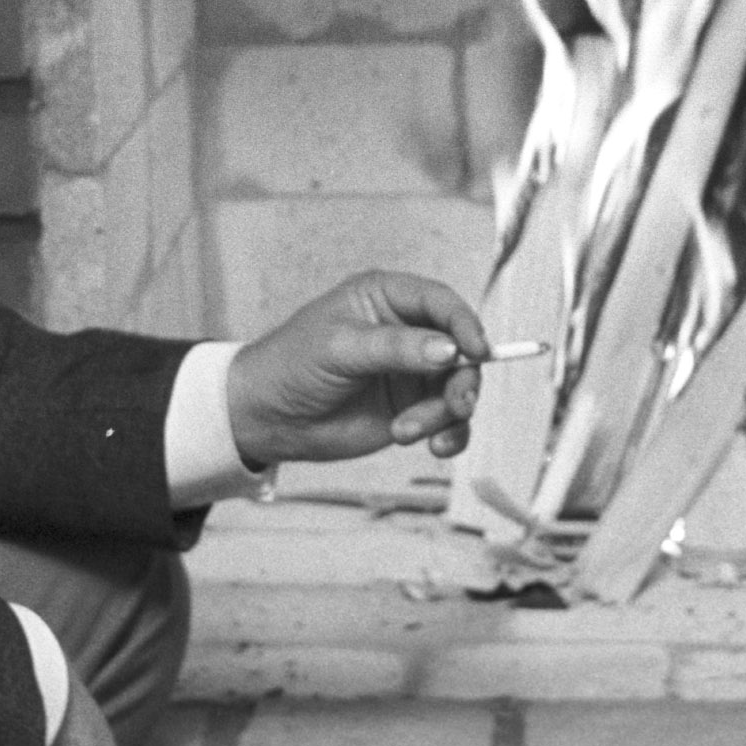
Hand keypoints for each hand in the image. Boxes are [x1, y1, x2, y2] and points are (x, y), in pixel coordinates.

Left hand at [227, 271, 488, 469]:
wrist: (268, 418)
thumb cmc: (292, 365)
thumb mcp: (340, 348)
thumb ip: (395, 347)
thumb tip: (448, 350)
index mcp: (388, 299)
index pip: (441, 303)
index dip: (465, 324)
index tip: (477, 351)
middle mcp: (407, 332)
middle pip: (461, 349)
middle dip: (463, 379)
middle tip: (455, 404)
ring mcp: (411, 373)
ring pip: (457, 389)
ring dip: (446, 414)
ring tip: (408, 431)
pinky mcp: (412, 408)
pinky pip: (449, 421)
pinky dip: (449, 434)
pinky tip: (433, 446)